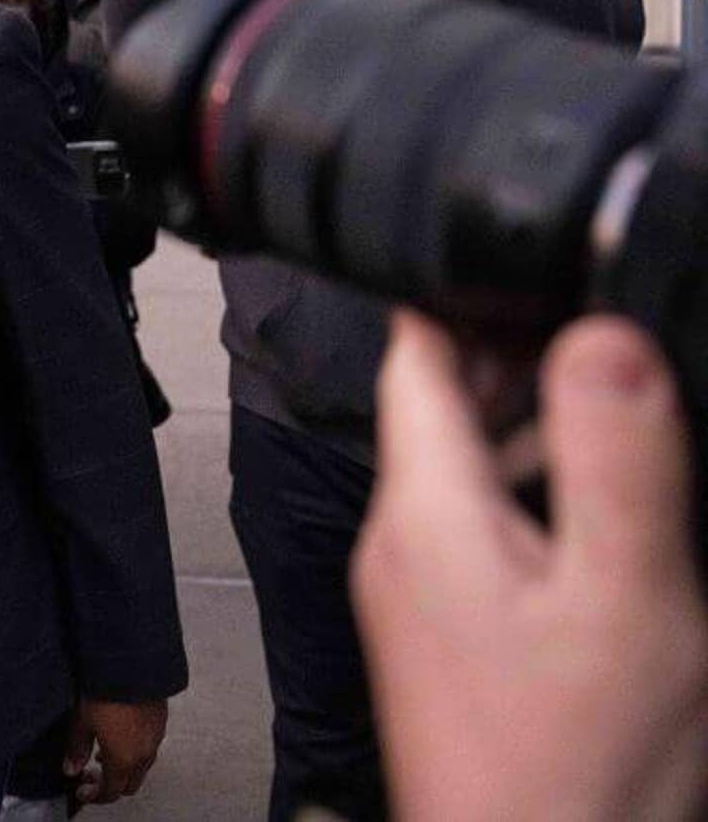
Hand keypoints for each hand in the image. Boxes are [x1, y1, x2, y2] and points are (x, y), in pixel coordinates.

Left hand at [63, 697, 165, 803]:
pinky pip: (149, 747)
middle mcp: (144, 754)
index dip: (95, 795)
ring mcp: (155, 738)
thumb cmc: (105, 691)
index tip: (83, 790)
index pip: (111, 792)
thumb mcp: (82, 721)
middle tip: (92, 776)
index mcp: (123, 759)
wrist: (132, 664)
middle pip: (129, 784)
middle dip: (110, 785)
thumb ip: (77, 748)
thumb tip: (71, 768)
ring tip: (103, 753)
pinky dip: (134, 751)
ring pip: (141, 766)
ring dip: (123, 768)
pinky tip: (121, 735)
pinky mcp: (161, 721)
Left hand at [354, 312, 707, 821]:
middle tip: (594, 320)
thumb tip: (599, 334)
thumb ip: (614, 459)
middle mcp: (401, 539)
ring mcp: (418, 590)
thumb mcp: (625, 596)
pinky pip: (482, 530)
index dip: (468, 288)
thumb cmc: (572, 774)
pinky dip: (536, 495)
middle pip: (442, 404)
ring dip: (535, 424)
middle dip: (516, 354)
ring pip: (468, 467)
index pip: (415, 351)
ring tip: (614, 400)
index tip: (526, 256)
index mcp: (426, 509)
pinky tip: (601, 513)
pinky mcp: (447, 634)